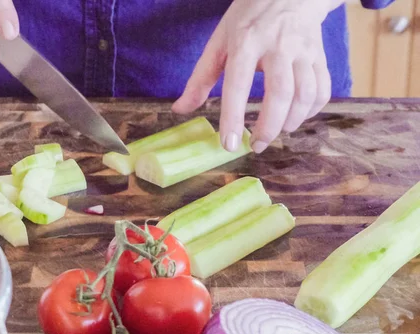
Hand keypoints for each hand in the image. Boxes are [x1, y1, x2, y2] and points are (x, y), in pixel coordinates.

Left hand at [172, 0, 343, 152]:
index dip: (234, 117)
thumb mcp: (219, 41)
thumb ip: (200, 78)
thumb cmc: (248, 18)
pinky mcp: (320, 55)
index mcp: (246, 41)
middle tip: (257, 145)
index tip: (229, 144)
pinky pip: (323, 89)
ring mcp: (303, 50)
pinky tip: (296, 118)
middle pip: (280, 93)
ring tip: (276, 133)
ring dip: (292, 121)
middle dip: (269, 126)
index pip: (238, 84)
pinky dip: (311, 111)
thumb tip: (180, 109)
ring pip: (306, 93)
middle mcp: (278, 45)